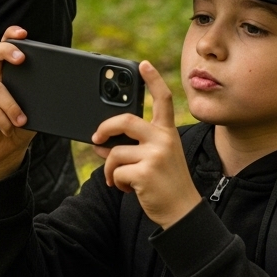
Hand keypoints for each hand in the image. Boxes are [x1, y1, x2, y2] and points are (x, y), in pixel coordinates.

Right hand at [0, 27, 37, 181]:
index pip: (6, 47)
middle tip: (21, 58)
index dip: (11, 36)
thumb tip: (63, 88)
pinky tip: (9, 129)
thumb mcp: (37, 108)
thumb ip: (42, 96)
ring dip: (12, 105)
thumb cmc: (21, 126)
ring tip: (22, 120)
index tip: (23, 33)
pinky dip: (4, 121)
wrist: (4, 152)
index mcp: (7, 75)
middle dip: (6, 51)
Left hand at [92, 61, 199, 228]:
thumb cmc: (165, 184)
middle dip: (105, 128)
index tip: (142, 64)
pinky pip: (115, 171)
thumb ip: (134, 146)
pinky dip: (116, 182)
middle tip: (95, 137)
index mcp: (168, 133)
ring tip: (119, 179)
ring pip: (115, 152)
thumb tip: (100, 142)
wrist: (181, 212)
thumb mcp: (155, 159)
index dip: (152, 80)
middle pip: (125, 120)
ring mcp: (156, 155)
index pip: (163, 100)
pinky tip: (128, 189)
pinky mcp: (145, 172)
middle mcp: (164, 139)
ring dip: (110, 168)